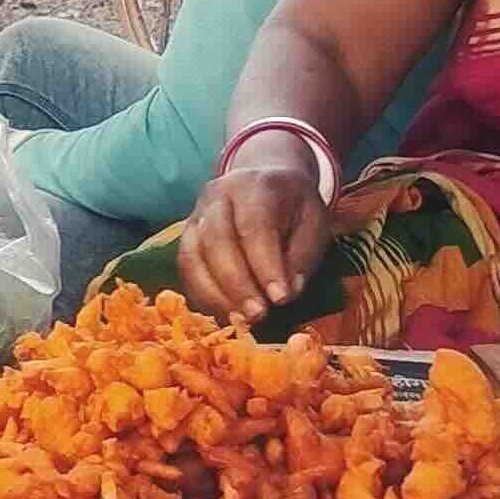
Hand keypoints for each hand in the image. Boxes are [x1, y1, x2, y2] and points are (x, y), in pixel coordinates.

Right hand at [176, 140, 328, 323]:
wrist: (265, 178)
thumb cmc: (293, 207)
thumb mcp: (313, 224)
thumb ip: (302, 257)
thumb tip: (285, 294)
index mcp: (255, 186)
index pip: (255, 225)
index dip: (266, 264)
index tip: (281, 298)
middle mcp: (217, 195)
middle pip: (217, 239)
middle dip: (237, 283)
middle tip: (259, 315)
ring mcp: (196, 215)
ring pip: (193, 255)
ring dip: (215, 294)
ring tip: (241, 320)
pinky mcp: (186, 236)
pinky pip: (186, 269)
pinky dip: (203, 295)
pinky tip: (225, 314)